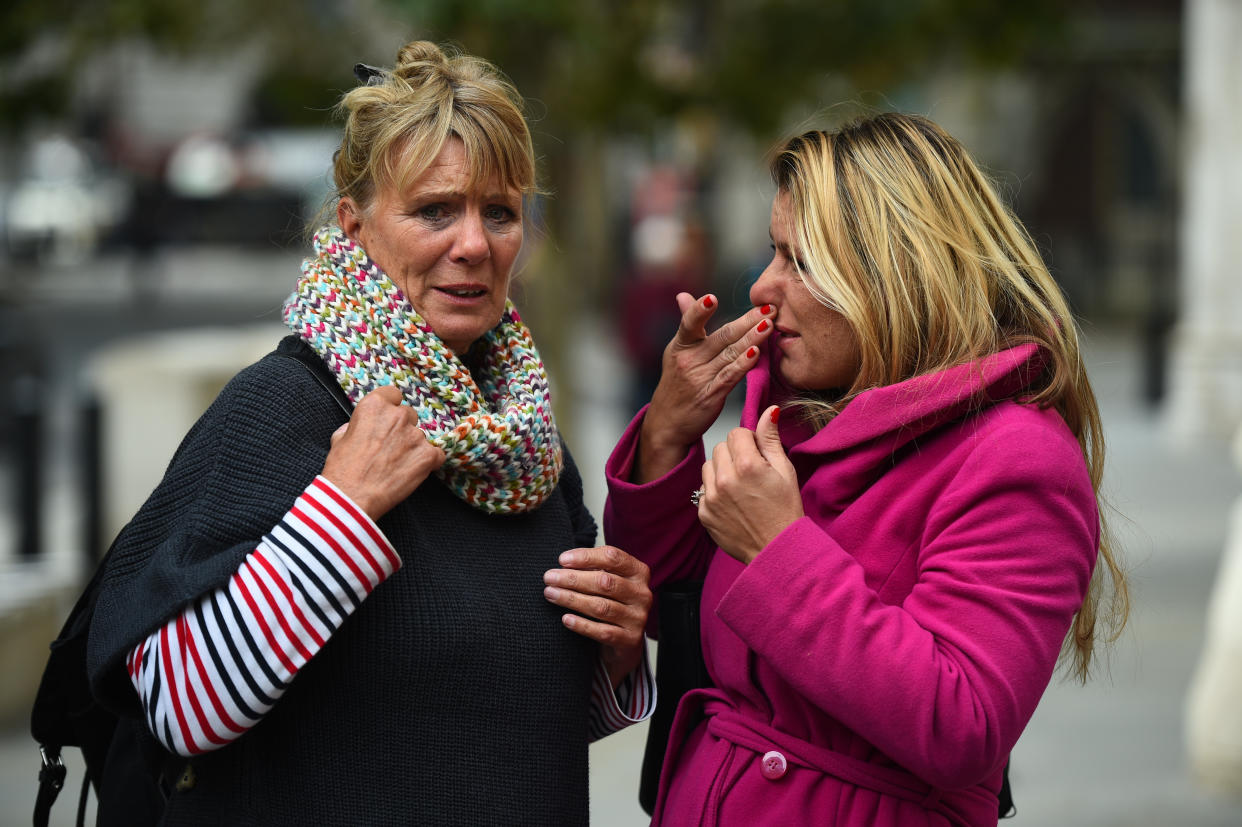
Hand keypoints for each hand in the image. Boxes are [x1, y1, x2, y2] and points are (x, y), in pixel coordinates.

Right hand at [321, 386, 445, 519]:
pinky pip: (436, 455)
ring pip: (420, 436)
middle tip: (391, 448)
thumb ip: (355, 426)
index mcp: (374, 406)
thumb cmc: (342, 470)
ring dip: (413, 447)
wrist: (351, 497)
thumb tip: (360, 427)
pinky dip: (429, 462)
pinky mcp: (428, 455)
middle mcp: (397, 415)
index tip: (387, 420)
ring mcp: (415, 435)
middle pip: (409, 415)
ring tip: (398, 465)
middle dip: (402, 429)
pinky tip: (413, 472)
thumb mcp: (339, 438)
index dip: (390, 407)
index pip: (393, 394)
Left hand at [543, 546, 652, 688]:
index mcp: (639, 572)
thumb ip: (593, 569)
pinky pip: (603, 631)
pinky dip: (582, 625)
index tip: (562, 560)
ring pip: (601, 607)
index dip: (586, 557)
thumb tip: (564, 564)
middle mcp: (642, 593)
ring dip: (572, 599)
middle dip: (573, 579)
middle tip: (549, 578)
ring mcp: (638, 617)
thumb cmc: (613, 601)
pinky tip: (565, 619)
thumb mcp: (609, 580)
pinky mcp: (630, 639)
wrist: (626, 639)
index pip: (613, 558)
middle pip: (605, 582)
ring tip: (551, 594)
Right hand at [636, 294, 775, 482]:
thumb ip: (686, 323)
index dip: (699, 310)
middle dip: (747, 321)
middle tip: (767, 308)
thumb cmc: (676, 384)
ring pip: (730, 354)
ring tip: (769, 325)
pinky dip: (744, 364)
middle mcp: (688, 360)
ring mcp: (699, 378)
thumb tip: (683, 296)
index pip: (689, 323)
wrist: (667, 423)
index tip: (712, 298)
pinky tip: (756, 353)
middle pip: (721, 336)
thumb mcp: (676, 352)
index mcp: (680, 346)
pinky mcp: (711, 395)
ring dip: (752, 339)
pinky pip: (730, 376)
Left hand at [698, 405, 802, 563]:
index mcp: (747, 466)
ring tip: (740, 487)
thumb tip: (768, 411)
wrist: (776, 549)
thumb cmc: (785, 511)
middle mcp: (725, 480)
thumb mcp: (784, 471)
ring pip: (708, 466)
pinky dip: (714, 491)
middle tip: (750, 472)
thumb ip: (770, 439)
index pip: (736, 433)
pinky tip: (732, 502)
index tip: (757, 455)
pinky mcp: (703, 513)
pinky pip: (702, 489)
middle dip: (734, 454)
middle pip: (720, 446)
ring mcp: (711, 498)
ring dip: (721, 470)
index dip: (749, 442)